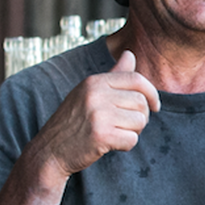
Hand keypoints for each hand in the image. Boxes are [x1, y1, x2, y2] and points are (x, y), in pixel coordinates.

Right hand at [33, 51, 159, 179]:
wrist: (50, 150)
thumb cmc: (75, 121)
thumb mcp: (89, 92)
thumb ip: (113, 75)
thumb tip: (130, 54)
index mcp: (94, 81)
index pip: (137, 80)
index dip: (152, 93)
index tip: (155, 106)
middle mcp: (95, 94)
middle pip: (141, 103)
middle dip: (141, 117)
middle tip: (124, 125)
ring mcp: (97, 114)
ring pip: (140, 121)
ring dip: (133, 132)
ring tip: (114, 133)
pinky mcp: (101, 135)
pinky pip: (132, 140)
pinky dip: (125, 145)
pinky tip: (110, 144)